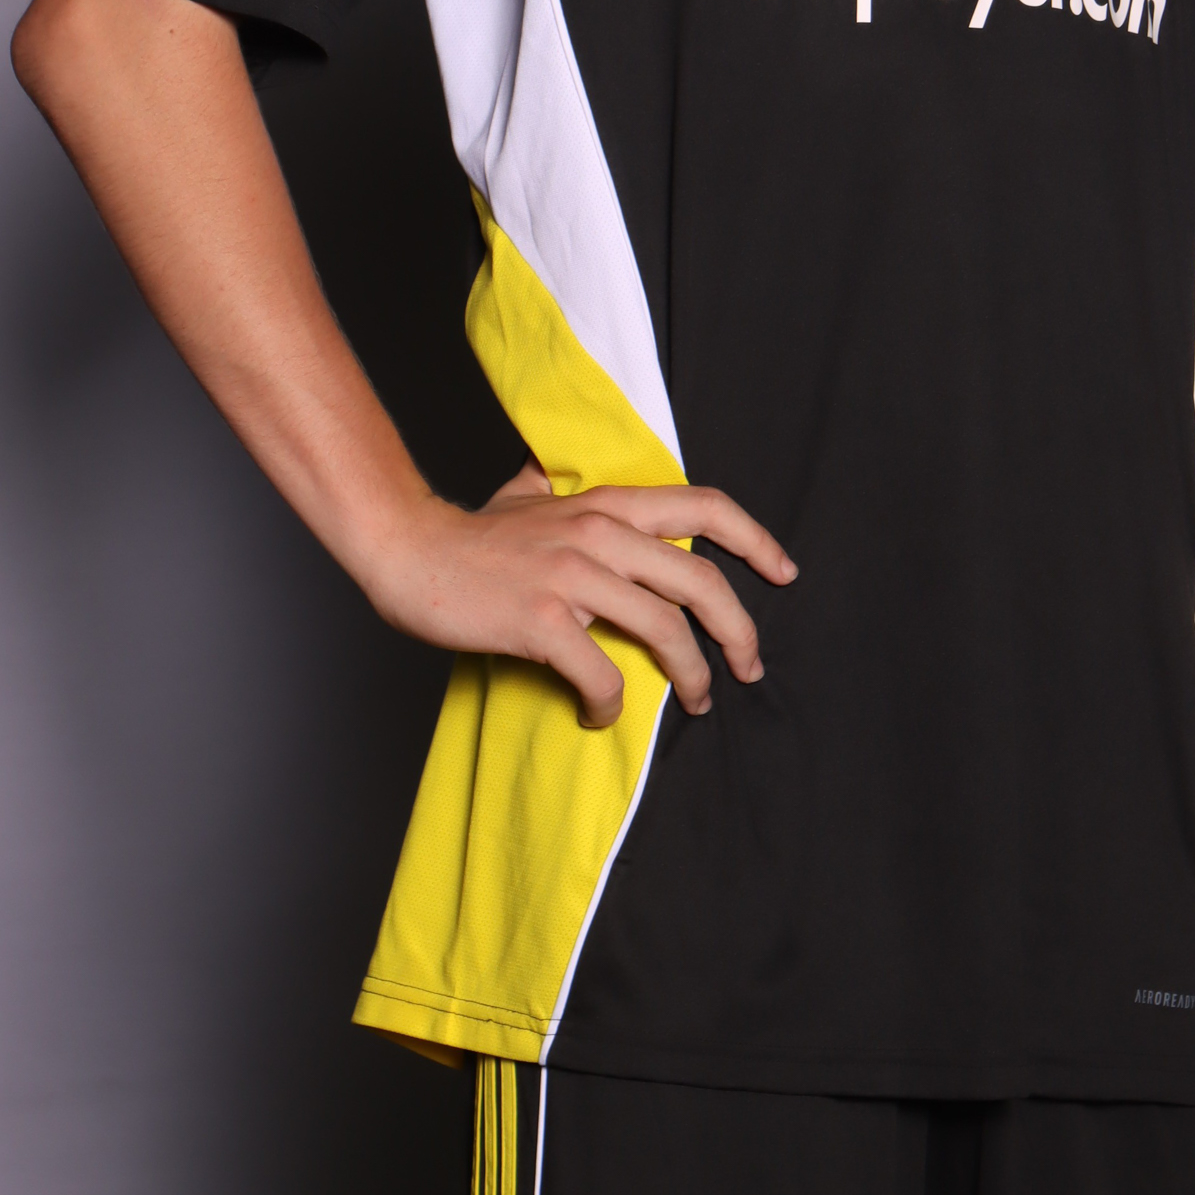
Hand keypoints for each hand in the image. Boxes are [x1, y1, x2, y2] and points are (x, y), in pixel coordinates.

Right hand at [365, 462, 797, 728]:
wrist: (409, 550)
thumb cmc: (472, 534)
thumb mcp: (532, 492)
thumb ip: (569, 488)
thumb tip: (579, 479)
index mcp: (608, 504)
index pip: (705, 505)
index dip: (756, 539)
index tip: (785, 572)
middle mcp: (600, 532)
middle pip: (700, 579)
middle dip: (739, 629)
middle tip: (751, 666)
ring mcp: (573, 576)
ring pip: (665, 629)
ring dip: (692, 676)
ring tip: (697, 702)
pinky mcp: (543, 620)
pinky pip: (603, 674)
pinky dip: (612, 705)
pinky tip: (600, 716)